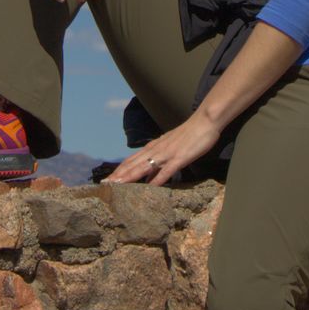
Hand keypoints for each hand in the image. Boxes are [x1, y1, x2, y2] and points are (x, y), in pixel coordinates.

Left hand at [104, 114, 222, 186]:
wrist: (204, 121)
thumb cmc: (188, 135)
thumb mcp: (170, 148)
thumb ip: (159, 163)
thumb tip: (150, 179)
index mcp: (153, 148)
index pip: (131, 161)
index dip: (118, 171)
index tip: (107, 180)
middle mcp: (156, 150)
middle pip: (132, 164)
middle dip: (118, 175)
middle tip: (104, 185)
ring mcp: (167, 154)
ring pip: (143, 167)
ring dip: (129, 177)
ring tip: (117, 185)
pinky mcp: (179, 158)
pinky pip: (166, 171)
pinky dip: (157, 180)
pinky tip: (149, 188)